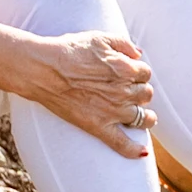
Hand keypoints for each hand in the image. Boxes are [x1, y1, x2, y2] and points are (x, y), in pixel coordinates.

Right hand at [24, 29, 156, 153]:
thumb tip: (139, 54)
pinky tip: (143, 153)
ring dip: (146, 117)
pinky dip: (134, 150)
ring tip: (143, 116)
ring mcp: (112, 112)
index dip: (138, 72)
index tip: (129, 73)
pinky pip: (121, 143)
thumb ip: (124, 44)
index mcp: (126, 69)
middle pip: (146, 94)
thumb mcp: (100, 37)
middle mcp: (123, 92)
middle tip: (127, 90)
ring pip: (144, 118)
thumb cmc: (70, 50)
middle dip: (140, 91)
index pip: (146, 73)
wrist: (44, 70)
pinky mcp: (98, 127)